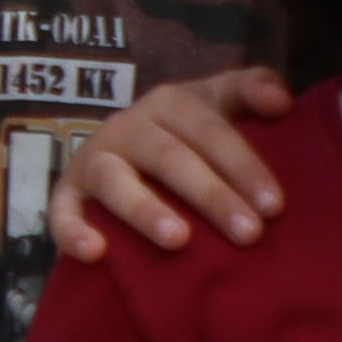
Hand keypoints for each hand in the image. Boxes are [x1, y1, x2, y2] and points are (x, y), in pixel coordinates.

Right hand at [53, 62, 291, 260]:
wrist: (131, 150)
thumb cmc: (193, 134)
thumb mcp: (220, 101)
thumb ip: (252, 89)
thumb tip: (279, 101)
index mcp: (169, 103)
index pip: (208, 129)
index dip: (242, 165)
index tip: (275, 206)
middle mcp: (126, 127)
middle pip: (167, 157)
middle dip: (209, 195)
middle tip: (249, 233)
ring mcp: (93, 160)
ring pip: (113, 181)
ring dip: (144, 209)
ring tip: (178, 240)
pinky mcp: (66, 194)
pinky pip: (61, 211)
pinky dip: (72, 230)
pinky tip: (95, 253)